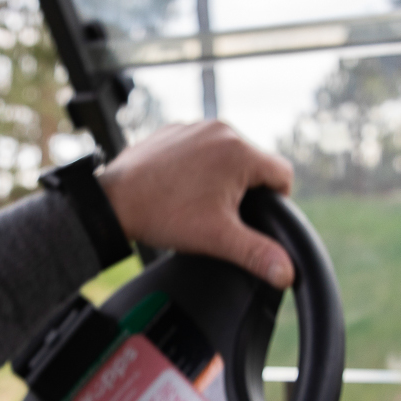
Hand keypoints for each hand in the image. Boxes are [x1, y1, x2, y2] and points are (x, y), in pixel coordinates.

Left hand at [97, 121, 295, 287]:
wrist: (112, 202)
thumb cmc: (164, 215)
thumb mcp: (218, 238)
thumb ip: (258, 254)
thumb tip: (287, 273)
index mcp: (239, 152)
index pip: (282, 173)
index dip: (277, 200)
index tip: (255, 217)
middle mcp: (220, 130)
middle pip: (254, 163)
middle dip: (245, 189)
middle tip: (221, 214)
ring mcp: (195, 127)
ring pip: (227, 154)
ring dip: (222, 176)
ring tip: (199, 202)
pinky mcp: (174, 130)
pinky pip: (200, 147)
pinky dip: (198, 166)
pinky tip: (181, 188)